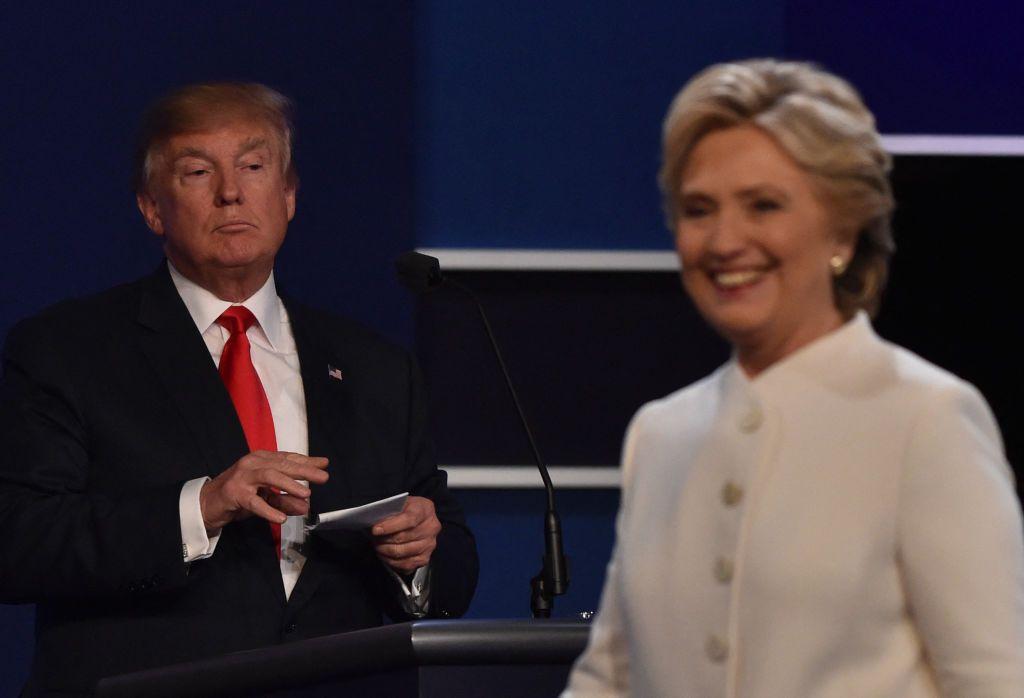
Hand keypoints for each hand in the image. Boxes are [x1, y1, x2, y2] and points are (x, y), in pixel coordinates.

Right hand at [200, 451, 328, 532]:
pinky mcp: (234, 493)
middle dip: (304, 471)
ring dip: (289, 485)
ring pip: (269, 476)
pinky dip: (269, 509)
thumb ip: (285, 499)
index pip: (287, 458)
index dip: (306, 461)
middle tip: (322, 477)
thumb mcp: (266, 497)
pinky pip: (254, 501)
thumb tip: (306, 505)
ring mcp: (242, 477)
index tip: (324, 464)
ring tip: (306, 493)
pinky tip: (281, 518)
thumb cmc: (239, 496)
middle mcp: (252, 463)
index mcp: (261, 459)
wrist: (207, 503)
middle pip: (282, 465)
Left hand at [371, 496, 440, 572]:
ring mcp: (430, 544)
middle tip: (373, 538)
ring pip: (403, 552)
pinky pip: (405, 564)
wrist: (418, 520)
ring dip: (385, 550)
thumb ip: (390, 511)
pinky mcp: (425, 558)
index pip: (409, 519)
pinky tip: (384, 555)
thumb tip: (376, 525)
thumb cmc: (405, 510)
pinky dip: (391, 561)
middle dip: (384, 539)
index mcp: (426, 509)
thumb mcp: (399, 504)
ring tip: (377, 546)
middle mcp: (431, 527)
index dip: (391, 525)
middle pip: (404, 537)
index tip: (375, 530)